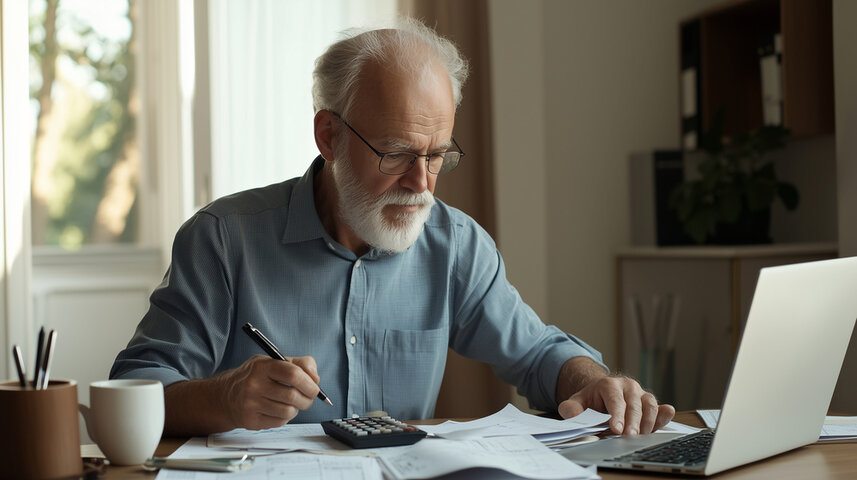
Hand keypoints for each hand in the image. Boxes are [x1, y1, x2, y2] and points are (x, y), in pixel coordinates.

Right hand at [215, 354, 321, 429]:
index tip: (315, 388)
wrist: (226, 395)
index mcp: (262, 366)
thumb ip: (299, 364)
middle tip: (308, 398)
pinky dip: (285, 417)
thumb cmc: (255, 377)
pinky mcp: (250, 420)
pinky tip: (278, 410)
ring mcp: (250, 404)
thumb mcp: (273, 361)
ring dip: (296, 409)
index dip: (309, 383)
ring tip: (291, 403)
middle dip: (307, 399)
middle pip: (292, 396)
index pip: (293, 374)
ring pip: (288, 411)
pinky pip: (279, 422)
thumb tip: (315, 379)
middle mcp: (254, 385)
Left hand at [558, 375, 674, 434]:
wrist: (602, 392)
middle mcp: (628, 386)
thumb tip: (570, 413)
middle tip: (630, 437)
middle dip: (632, 422)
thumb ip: (571, 407)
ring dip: (647, 422)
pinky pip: (658, 408)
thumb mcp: (578, 401)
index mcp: (609, 384)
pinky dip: (662, 414)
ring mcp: (640, 393)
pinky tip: (666, 415)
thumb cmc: (591, 399)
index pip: (614, 401)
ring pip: (649, 406)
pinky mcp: (649, 402)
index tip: (616, 429)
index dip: (616, 415)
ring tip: (642, 436)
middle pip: (633, 405)